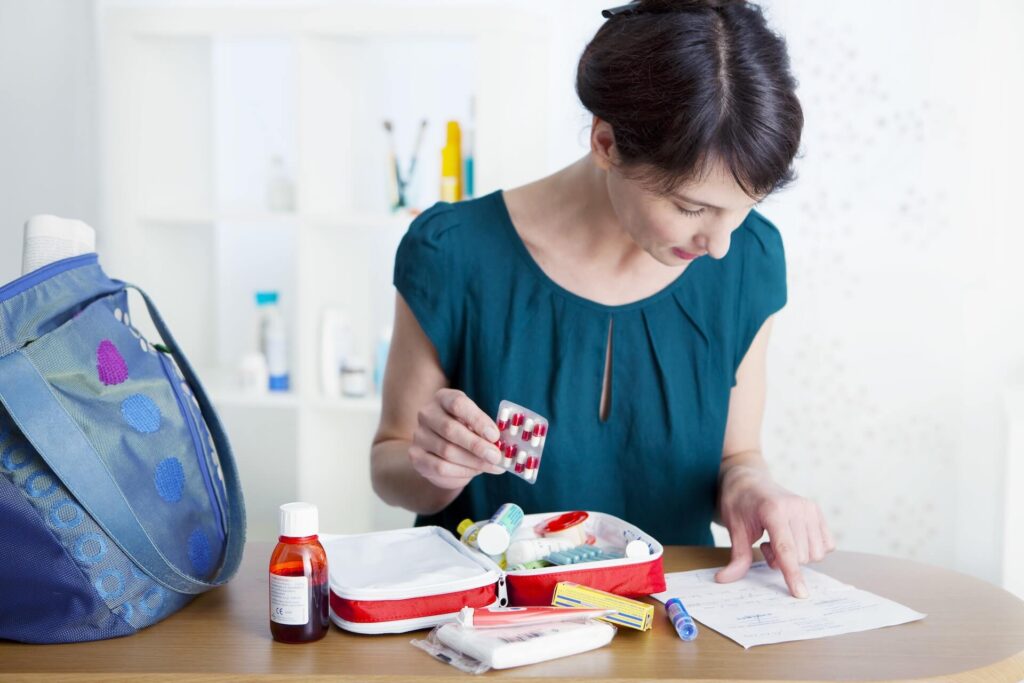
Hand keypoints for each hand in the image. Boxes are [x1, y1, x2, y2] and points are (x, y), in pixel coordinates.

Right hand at [409, 388, 504, 489]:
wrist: (441, 451)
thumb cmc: (464, 431)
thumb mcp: (475, 423)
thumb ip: (486, 430)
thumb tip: (500, 444)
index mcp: (443, 398)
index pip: (458, 404)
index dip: (478, 420)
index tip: (495, 435)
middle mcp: (427, 414)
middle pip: (450, 429)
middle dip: (477, 445)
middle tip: (496, 456)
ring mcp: (419, 435)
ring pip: (447, 451)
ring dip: (473, 462)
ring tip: (492, 467)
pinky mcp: (416, 456)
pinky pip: (440, 467)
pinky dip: (462, 472)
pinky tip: (476, 471)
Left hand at [714, 466, 835, 597]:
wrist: (750, 480)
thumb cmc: (740, 503)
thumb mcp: (734, 528)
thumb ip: (737, 556)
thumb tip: (723, 579)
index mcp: (773, 510)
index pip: (786, 550)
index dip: (792, 574)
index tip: (800, 594)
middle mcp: (797, 508)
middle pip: (801, 557)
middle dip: (783, 561)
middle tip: (766, 545)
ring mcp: (809, 508)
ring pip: (816, 554)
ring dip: (798, 556)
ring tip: (779, 540)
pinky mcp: (817, 511)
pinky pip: (827, 545)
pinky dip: (812, 549)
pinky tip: (794, 538)